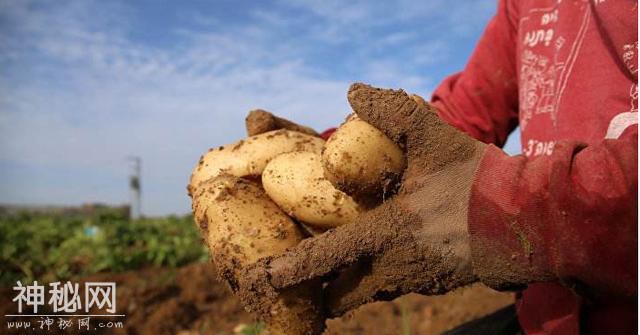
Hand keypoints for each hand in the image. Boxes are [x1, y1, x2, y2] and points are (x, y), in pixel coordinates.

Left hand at [243, 83, 487, 316]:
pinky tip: (386, 257)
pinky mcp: (437, 283)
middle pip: (345, 292)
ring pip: (371, 290)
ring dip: (351, 283)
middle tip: (302, 282)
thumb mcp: (436, 138)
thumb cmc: (481, 182)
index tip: (267, 279)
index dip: (294, 269)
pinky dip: (382, 276)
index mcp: (388, 233)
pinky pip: (398, 283)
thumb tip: (355, 91)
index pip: (328, 257)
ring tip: (336, 274)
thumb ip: (394, 112)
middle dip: (321, 291)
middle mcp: (398, 266)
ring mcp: (419, 280)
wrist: (534, 221)